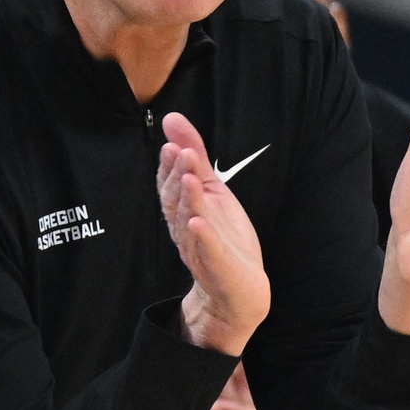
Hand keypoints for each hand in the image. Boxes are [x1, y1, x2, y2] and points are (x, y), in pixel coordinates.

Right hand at [158, 112, 270, 355]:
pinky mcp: (218, 267)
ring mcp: (201, 249)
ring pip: (189, 222)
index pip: (170, 185)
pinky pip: (207, 251)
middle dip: (177, 176)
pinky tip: (198, 222)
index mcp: (184, 210)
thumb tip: (172, 119)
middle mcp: (186, 229)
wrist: (239, 291)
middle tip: (181, 151)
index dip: (170, 166)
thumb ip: (195, 158)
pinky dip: (202, 237)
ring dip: (188, 200)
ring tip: (190, 177)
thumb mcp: (212, 191)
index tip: (172, 142)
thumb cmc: (223, 238)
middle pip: (176, 201)